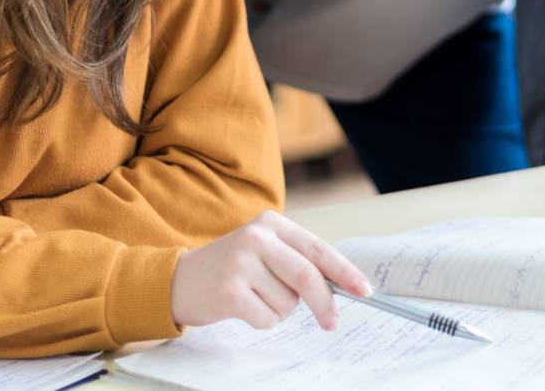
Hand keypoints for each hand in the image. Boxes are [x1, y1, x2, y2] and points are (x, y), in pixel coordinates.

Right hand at [171, 211, 371, 331]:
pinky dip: (262, 321)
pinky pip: (267, 318)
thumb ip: (298, 261)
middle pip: (307, 276)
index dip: (344, 271)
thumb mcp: (265, 251)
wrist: (180, 280)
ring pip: (287, 303)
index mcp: (271, 223)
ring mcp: (241, 263)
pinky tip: (243, 308)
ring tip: (254, 297)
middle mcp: (256, 237)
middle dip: (324, 303)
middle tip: (331, 322)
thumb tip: (343, 285)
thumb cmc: (233, 268)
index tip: (364, 290)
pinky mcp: (229, 290)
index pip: (317, 248)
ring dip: (279, 310)